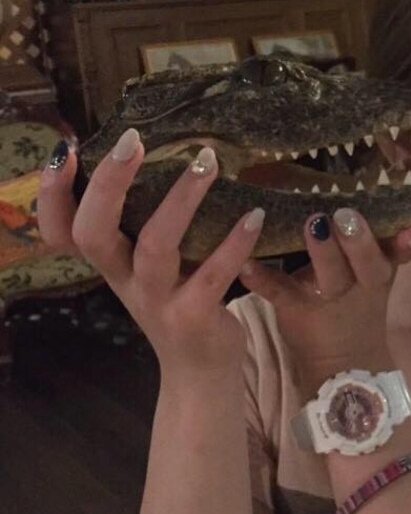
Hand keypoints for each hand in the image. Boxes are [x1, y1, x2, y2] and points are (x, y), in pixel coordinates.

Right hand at [38, 131, 264, 378]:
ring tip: (207, 162)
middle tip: (133, 140)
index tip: (67, 149)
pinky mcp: (192, 319)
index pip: (60, 233)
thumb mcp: (152, 272)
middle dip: (107, 185)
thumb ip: (147, 232)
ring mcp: (157, 303)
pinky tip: (255, 215)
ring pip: (155, 247)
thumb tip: (164, 164)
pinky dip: (234, 243)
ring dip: (181, 200)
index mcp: (111, 266)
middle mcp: (125, 283)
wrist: (200, 373)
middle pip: (94, 234)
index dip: (52, 195)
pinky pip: (211, 276)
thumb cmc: (178, 308)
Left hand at [240, 208, 410, 392]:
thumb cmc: (359, 312)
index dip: (404, 246)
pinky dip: (263, 279)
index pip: (395, 256)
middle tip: (346, 216)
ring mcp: (326, 300)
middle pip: (366, 265)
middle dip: (358, 241)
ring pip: (330, 276)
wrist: (344, 368)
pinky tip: (248, 265)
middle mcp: (357, 287)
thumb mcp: (379, 282)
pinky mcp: (295, 310)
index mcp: (377, 275)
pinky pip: (279, 292)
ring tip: (313, 224)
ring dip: (323, 252)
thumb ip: (392, 253)